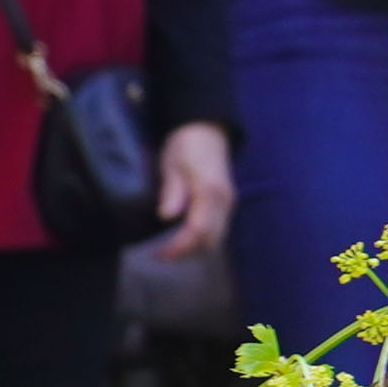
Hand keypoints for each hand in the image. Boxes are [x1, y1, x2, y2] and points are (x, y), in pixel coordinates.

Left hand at [153, 121, 237, 260]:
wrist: (206, 131)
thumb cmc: (185, 146)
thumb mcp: (172, 165)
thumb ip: (172, 191)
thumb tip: (167, 216)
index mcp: (210, 191)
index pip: (198, 230)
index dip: (179, 247)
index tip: (159, 254)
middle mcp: (224, 201)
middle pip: (211, 240)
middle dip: (187, 252)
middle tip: (161, 255)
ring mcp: (228, 203)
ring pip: (216, 238)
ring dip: (194, 249)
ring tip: (170, 250)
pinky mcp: (226, 205)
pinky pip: (217, 230)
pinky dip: (201, 240)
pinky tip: (182, 240)